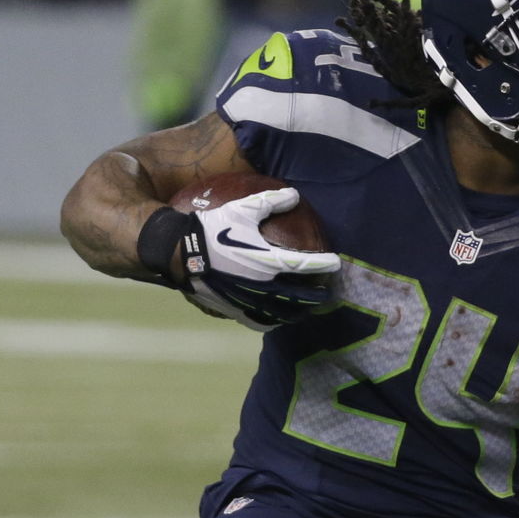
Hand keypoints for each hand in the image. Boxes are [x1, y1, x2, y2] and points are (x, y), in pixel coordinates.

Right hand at [179, 187, 339, 330]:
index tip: (335, 264)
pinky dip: (272, 323)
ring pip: (282, 314)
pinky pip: (259, 322)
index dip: (323, 264)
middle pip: (300, 297)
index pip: (304, 265)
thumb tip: (294, 194)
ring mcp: (249, 301)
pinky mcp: (235, 310)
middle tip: (327, 294)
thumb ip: (271, 201)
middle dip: (317, 296)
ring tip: (306, 311)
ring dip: (298, 313)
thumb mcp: (243, 209)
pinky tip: (277, 321)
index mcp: (268, 261)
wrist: (182, 252)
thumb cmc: (213, 228)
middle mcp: (262, 285)